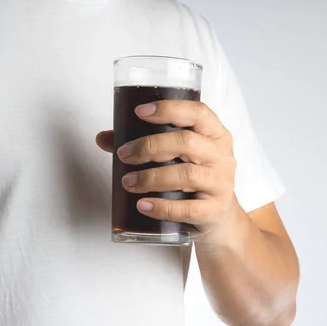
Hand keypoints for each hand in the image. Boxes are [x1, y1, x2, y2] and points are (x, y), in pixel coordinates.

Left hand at [96, 100, 237, 242]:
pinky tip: (143, 205)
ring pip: (186, 175)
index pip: (197, 113)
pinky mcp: (216, 210)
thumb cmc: (195, 178)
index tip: (140, 112)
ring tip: (129, 182)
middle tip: (125, 155)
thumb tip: (105, 138)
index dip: (169, 109)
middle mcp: (222, 156)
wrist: (220, 216)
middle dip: (150, 146)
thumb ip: (143, 143)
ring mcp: (221, 183)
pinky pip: (188, 209)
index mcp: (215, 134)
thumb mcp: (178, 156)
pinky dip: (162, 207)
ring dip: (151, 177)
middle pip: (187, 142)